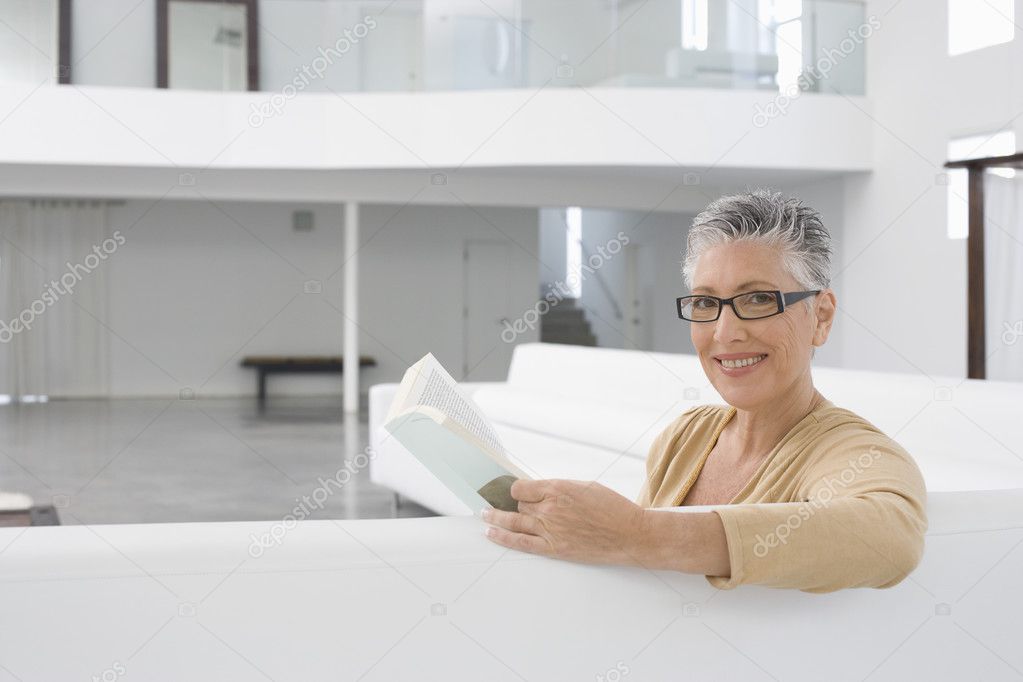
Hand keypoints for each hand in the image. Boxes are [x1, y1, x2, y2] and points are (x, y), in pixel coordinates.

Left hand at [481, 479, 646, 565]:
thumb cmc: (612, 508)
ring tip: (484, 516)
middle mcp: (550, 507)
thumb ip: (559, 489)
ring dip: (495, 518)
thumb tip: (540, 491)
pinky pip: (521, 542)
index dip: (517, 489)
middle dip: (513, 505)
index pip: (521, 487)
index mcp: (558, 488)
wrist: (630, 534)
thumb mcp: (584, 486)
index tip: (516, 492)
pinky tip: (491, 533)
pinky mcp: (554, 548)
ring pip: (514, 522)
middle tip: (499, 504)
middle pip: (518, 505)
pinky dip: (503, 538)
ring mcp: (550, 529)